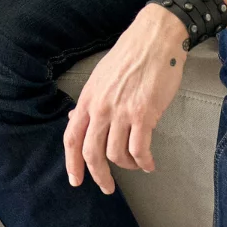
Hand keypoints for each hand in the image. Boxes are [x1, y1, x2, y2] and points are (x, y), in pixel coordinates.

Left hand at [63, 5, 186, 192]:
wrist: (155, 38)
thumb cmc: (130, 55)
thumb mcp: (100, 76)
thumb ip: (90, 101)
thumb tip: (73, 119)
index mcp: (88, 98)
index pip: (72, 137)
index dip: (72, 163)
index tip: (75, 180)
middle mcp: (101, 108)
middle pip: (92, 153)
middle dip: (99, 175)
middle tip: (107, 187)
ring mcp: (122, 112)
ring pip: (117, 154)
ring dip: (127, 166)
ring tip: (137, 165)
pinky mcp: (144, 114)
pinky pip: (140, 150)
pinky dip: (144, 162)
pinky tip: (149, 164)